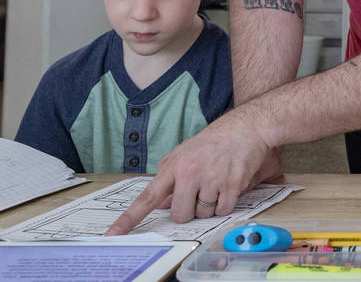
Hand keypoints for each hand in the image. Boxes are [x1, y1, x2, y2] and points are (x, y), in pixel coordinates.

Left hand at [105, 108, 271, 234]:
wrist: (245, 127)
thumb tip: (160, 204)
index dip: (129, 218)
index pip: (147, 198)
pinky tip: (227, 188)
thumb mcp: (184, 154)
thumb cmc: (213, 141)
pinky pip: (222, 210)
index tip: (113, 234)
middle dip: (188, 211)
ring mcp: (212, 179)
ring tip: (215, 185)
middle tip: (197, 195)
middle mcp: (190, 173)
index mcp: (173, 167)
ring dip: (208, 207)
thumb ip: (170, 179)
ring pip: (202, 214)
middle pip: (180, 214)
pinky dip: (224, 206)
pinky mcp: (232, 184)